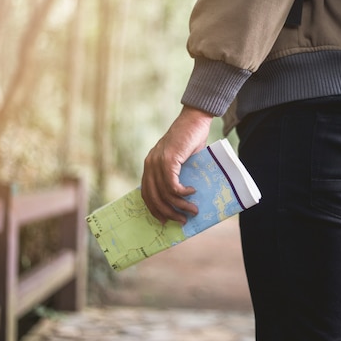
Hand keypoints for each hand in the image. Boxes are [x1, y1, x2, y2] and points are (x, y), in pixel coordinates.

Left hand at [141, 106, 213, 223]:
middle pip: (154, 197)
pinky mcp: (168, 160)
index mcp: (150, 166)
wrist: (194, 119)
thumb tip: (184, 199)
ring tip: (193, 210)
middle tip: (182, 221)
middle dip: (168, 213)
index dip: (154, 209)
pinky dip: (182, 193)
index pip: (146, 193)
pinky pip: (172, 185)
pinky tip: (192, 192)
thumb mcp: (180, 161)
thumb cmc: (190, 140)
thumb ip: (178, 175)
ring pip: (165, 194)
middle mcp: (150, 165)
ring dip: (180, 206)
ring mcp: (158, 162)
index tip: (165, 221)